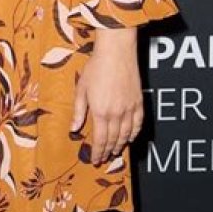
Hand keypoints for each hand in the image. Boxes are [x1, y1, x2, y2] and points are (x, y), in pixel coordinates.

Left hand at [70, 28, 143, 165]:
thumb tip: (74, 128)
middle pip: (113, 139)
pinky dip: (134, 133)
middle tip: (105, 158)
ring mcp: (130, 108)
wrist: (116, 51)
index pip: (100, 140)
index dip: (98, 152)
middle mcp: (117, 113)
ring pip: (126, 134)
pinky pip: (138, 124)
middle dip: (108, 151)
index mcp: (100, 112)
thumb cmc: (96, 67)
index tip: (95, 159)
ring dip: (121, 145)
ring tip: (116, 151)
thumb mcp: (81, 89)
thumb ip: (79, 111)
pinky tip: (130, 138)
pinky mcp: (139, 102)